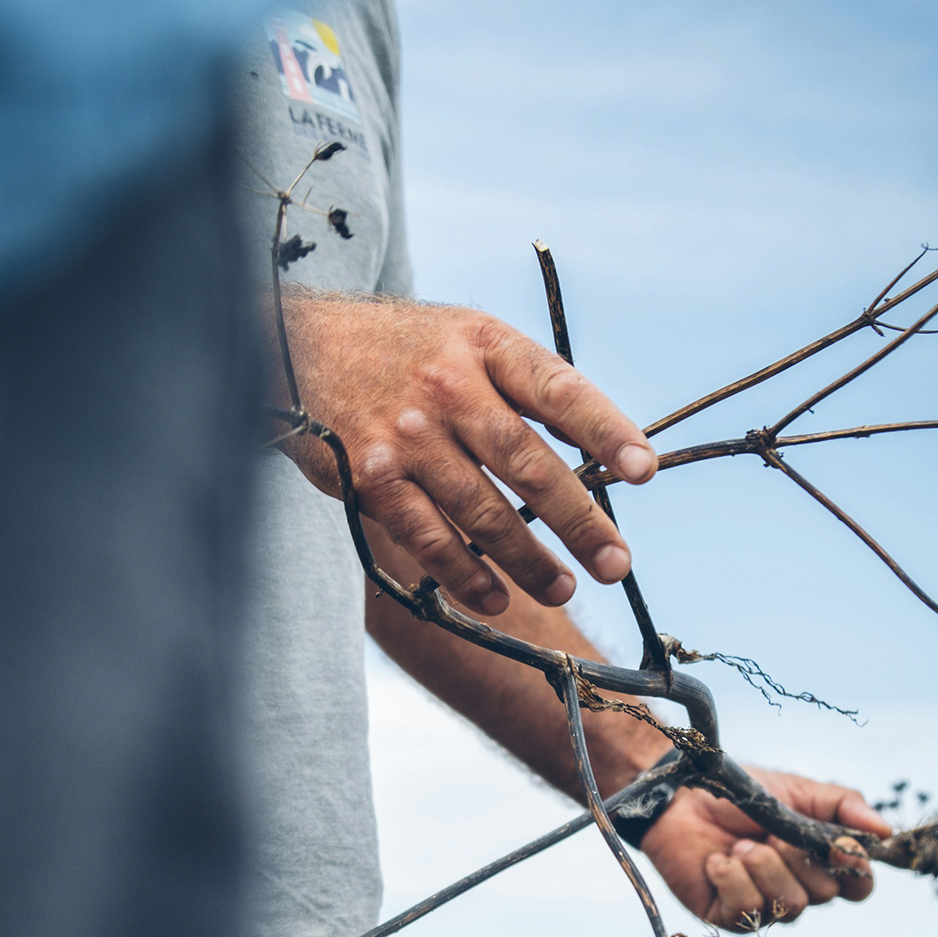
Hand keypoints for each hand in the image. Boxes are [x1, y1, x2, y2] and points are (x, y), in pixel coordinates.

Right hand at [268, 291, 656, 613]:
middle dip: (579, 519)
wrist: (295, 346)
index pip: (558, 389)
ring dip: (529, 560)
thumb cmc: (404, 351)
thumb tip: (604, 444)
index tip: (643, 471)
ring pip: (481, 511)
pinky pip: (428, 537)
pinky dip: (466, 575)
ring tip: (564, 589)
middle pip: (527, 461)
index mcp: (485, 344)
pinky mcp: (370, 477)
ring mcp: (406, 435)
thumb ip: (527, 385)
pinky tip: (496, 599)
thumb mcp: (468, 337)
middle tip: (615, 562)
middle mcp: (447, 386)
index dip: (605, 430)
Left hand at [640, 767, 891, 930]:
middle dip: (797, 857)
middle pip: (823, 895)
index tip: (840, 847)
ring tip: (739, 844)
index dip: (856, 872)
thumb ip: (843, 806)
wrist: (680, 796)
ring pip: (788, 905)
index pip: (858, 886)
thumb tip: (885, 831)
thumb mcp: (798, 792)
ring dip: (763, 865)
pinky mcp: (728, 917)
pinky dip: (732, 877)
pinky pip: (747, 910)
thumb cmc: (740, 794)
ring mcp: (763, 907)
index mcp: (818, 861)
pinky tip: (716, 860)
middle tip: (769, 833)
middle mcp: (795, 888)